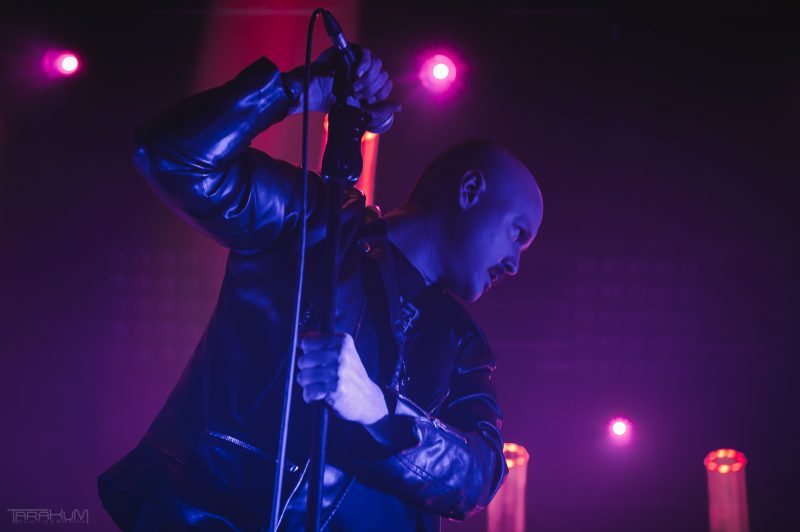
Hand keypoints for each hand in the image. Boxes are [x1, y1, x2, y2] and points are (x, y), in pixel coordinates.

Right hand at [285, 46, 401, 119]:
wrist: (314, 95)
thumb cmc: (334, 104)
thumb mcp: (360, 111)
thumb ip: (379, 109)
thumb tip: (399, 106)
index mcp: (370, 84)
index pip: (386, 83)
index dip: (381, 93)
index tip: (368, 100)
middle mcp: (366, 71)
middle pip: (383, 74)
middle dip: (371, 88)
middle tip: (355, 95)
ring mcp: (359, 60)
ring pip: (377, 64)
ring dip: (366, 79)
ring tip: (352, 87)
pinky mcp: (350, 51)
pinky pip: (366, 53)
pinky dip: (364, 65)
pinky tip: (355, 74)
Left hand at [297, 331, 388, 424]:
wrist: (368, 399)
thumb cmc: (349, 375)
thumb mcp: (341, 353)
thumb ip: (320, 343)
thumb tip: (297, 337)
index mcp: (342, 341)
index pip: (307, 343)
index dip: (308, 354)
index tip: (317, 362)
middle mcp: (340, 354)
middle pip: (302, 360)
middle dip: (307, 371)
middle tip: (321, 377)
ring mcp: (337, 372)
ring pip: (302, 377)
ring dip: (308, 386)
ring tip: (322, 387)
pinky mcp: (334, 390)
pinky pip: (307, 393)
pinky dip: (311, 398)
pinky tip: (322, 396)